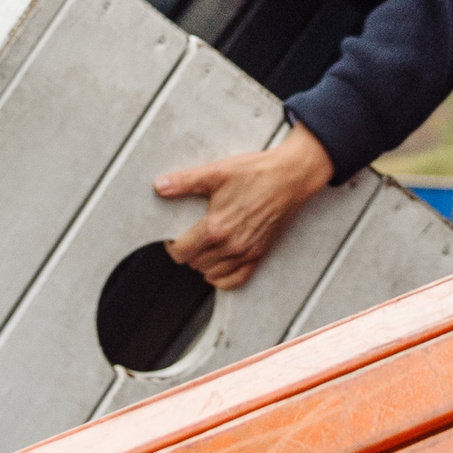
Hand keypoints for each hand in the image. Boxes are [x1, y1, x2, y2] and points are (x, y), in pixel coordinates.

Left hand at [156, 123, 334, 289]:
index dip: (172, 245)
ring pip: (212, 274)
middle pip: (194, 264)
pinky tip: (219, 264)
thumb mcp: (217, 172)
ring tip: (204, 246)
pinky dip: (222, 278)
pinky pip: (236, 281)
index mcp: (216, 227)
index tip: (174, 236)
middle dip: (188, 251)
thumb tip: (160, 186)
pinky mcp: (260, 254)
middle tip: (190, 235)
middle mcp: (231, 245)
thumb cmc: (258, 173)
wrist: (292, 176)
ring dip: (203, 263)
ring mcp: (247, 252)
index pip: (181, 252)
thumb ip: (185, 181)